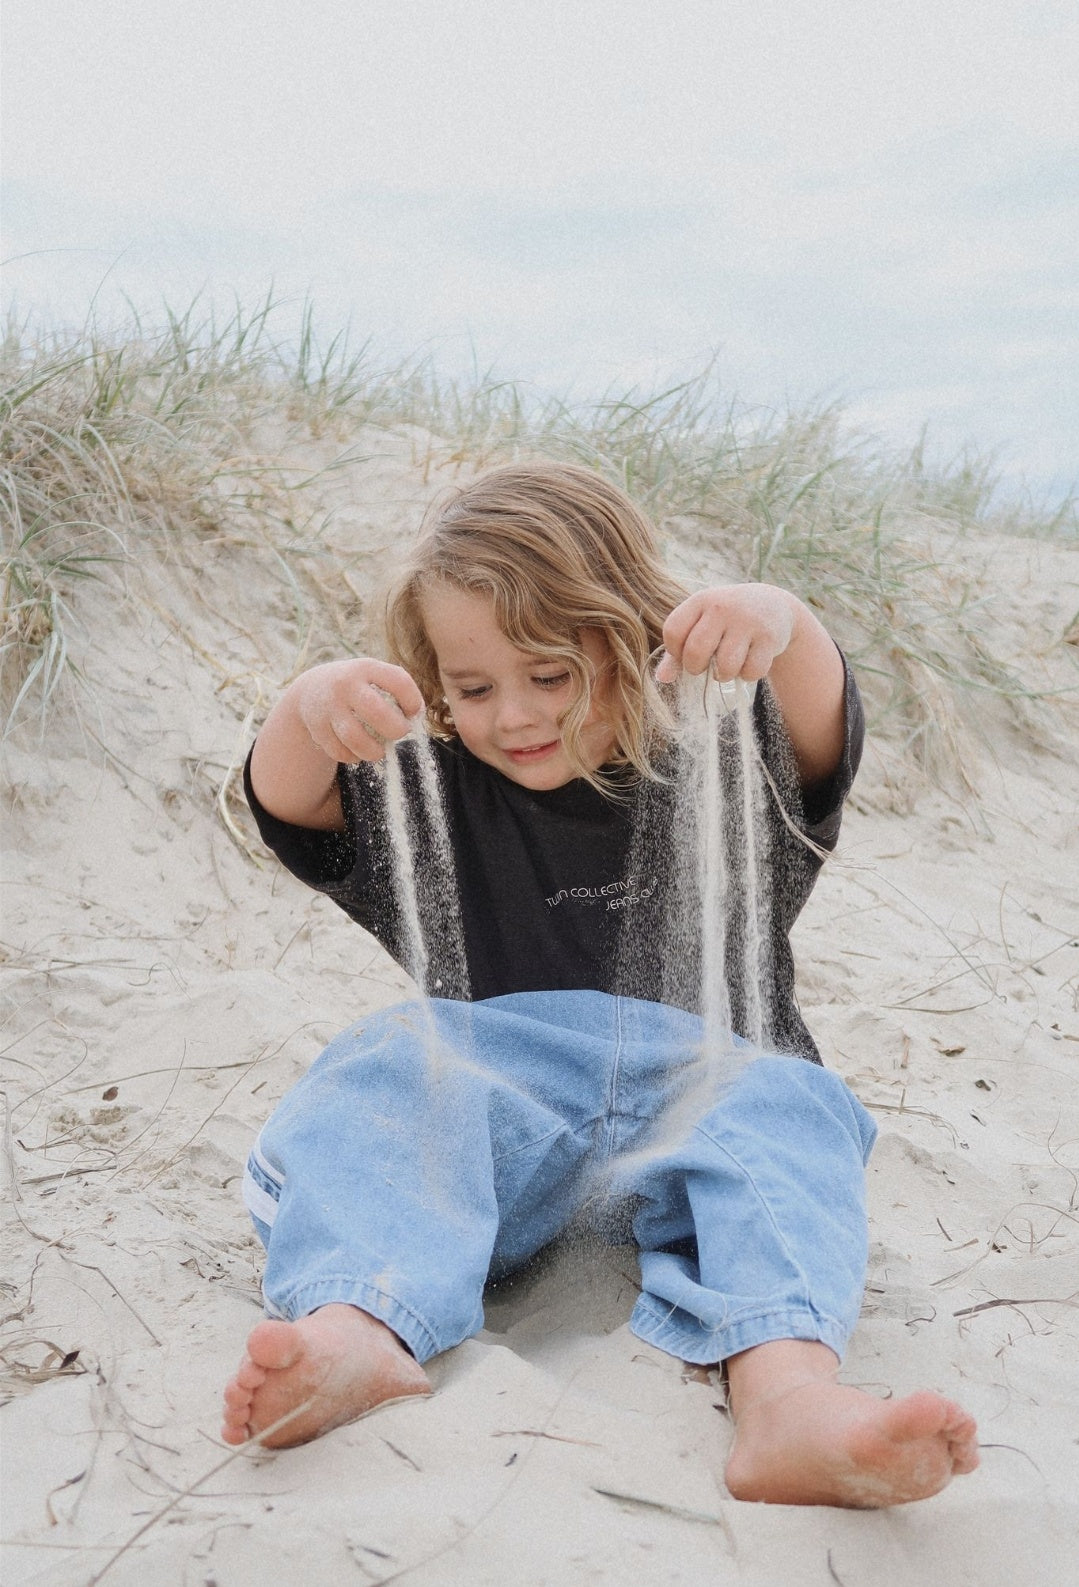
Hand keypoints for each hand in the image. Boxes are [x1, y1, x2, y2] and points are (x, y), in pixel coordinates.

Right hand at [294, 659, 424, 763]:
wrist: (312, 689)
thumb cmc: (357, 686)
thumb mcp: (374, 675)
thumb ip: (397, 690)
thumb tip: (417, 716)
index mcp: (366, 668)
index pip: (399, 681)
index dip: (413, 701)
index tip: (413, 712)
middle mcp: (345, 684)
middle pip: (377, 712)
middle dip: (396, 729)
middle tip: (400, 733)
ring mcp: (329, 706)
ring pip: (354, 737)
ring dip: (373, 751)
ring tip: (379, 752)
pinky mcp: (316, 727)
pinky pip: (338, 751)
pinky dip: (353, 757)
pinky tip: (358, 752)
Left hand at [656, 585, 796, 683]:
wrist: (772, 605)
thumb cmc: (727, 620)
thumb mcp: (701, 624)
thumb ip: (678, 651)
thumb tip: (662, 678)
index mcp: (701, 600)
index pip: (673, 631)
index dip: (675, 652)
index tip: (686, 654)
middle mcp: (723, 606)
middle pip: (695, 652)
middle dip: (696, 668)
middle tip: (705, 666)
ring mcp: (748, 621)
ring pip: (725, 666)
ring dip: (724, 675)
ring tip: (727, 666)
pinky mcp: (769, 637)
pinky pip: (752, 671)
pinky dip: (748, 675)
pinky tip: (749, 662)